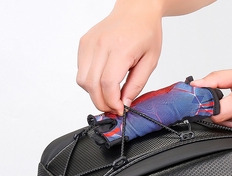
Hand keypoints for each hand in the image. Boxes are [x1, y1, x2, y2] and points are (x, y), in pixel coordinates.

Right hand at [76, 0, 162, 114]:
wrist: (136, 9)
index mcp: (120, 48)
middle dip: (101, 102)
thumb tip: (124, 103)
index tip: (119, 109)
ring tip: (108, 94)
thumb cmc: (145, 31)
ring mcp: (89, 43)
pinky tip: (102, 80)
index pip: (108, 84)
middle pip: (92, 85)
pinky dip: (90, 82)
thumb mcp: (150, 61)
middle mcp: (101, 44)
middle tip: (112, 107)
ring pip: (82, 81)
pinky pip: (81, 71)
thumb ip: (136, 84)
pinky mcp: (83, 44)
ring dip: (94, 93)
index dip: (112, 102)